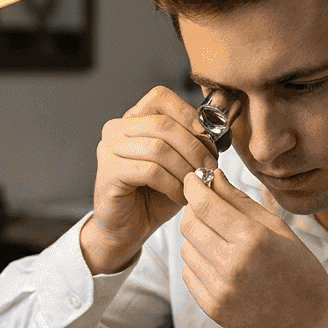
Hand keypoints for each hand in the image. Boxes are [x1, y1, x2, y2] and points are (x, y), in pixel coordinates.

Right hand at [81, 87, 216, 273]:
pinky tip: (180, 196)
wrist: (127, 230)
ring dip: (185, 168)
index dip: (190, 116)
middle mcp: (116, 129)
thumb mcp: (180, 163)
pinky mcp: (108, 172)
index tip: (209, 142)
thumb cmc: (154, 196)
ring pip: (158, 147)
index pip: (161, 97)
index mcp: (132, 119)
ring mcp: (109, 149)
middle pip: (163, 124)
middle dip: (194, 147)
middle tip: (209, 168)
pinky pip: (150, 171)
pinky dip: (172, 184)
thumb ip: (193, 142)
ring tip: (196, 184)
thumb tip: (218, 128)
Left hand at [179, 169, 327, 327]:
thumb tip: (213, 177)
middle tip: (205, 207)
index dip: (193, 186)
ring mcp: (220, 290)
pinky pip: (189, 274)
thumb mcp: (277, 228)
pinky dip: (198, 263)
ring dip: (196, 238)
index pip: (205, 205)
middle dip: (192, 210)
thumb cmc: (298, 268)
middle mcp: (232, 266)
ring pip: (186, 249)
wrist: (310, 319)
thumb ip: (240, 201)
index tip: (192, 178)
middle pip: (189, 225)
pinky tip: (219, 263)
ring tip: (219, 240)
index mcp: (252, 240)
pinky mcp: (213, 308)